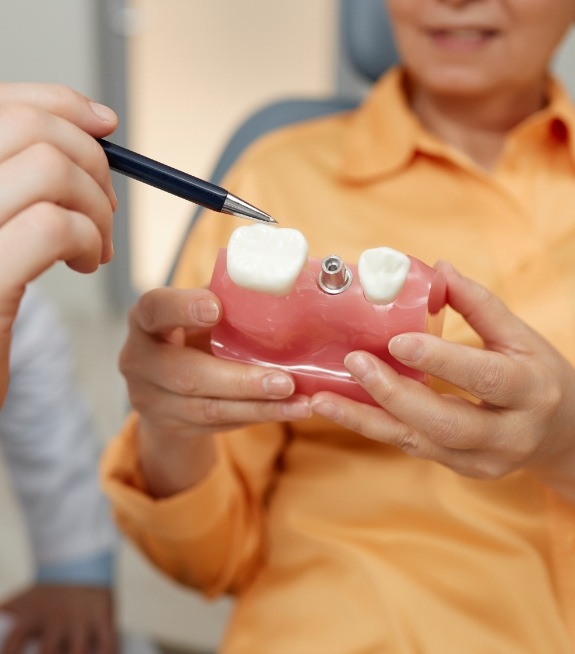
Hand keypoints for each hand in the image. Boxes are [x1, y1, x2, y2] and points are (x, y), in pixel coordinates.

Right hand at [0, 83, 117, 403]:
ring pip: (49, 169)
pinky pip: (54, 225)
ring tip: (95, 246)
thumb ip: (24, 175)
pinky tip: (85, 264)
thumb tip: (94, 122)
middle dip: (90, 160)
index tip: (105, 125)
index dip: (59, 104)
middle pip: (26, 128)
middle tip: (104, 207)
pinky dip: (88, 239)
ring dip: (96, 207)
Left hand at [0, 585, 114, 653]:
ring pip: (79, 653)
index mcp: (31, 616)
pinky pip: (108, 644)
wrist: (80, 561)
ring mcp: (81, 619)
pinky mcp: (103, 617)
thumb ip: (4, 617)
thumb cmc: (46, 593)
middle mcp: (56, 619)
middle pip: (48, 653)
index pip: (12, 645)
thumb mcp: (21, 603)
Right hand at [120, 287, 310, 495]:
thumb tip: (282, 282)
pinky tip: (289, 411)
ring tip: (301, 404)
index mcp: (146, 320)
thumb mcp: (199, 311)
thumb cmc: (193, 332)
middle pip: (187, 375)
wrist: (165, 385)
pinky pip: (220, 424)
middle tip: (285, 381)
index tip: (216, 307)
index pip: (155, 309)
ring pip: (208, 408)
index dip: (182, 308)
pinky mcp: (173, 426)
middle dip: (240, 380)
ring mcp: (152, 399)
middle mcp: (139, 361)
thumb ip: (226, 298)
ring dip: (259, 407)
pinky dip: (258, 416)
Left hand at [311, 261, 574, 499]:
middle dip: (393, 394)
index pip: (483, 376)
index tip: (397, 340)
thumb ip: (480, 304)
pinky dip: (374, 427)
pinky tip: (340, 410)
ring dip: (366, 420)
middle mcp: (507, 434)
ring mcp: (481, 460)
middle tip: (353, 363)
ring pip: (418, 442)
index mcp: (529, 391)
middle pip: (444, 421)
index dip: (440, 359)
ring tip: (323, 399)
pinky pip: (410, 446)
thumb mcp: (520, 336)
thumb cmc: (538, 375)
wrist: (561, 433)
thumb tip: (438, 268)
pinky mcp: (460, 468)